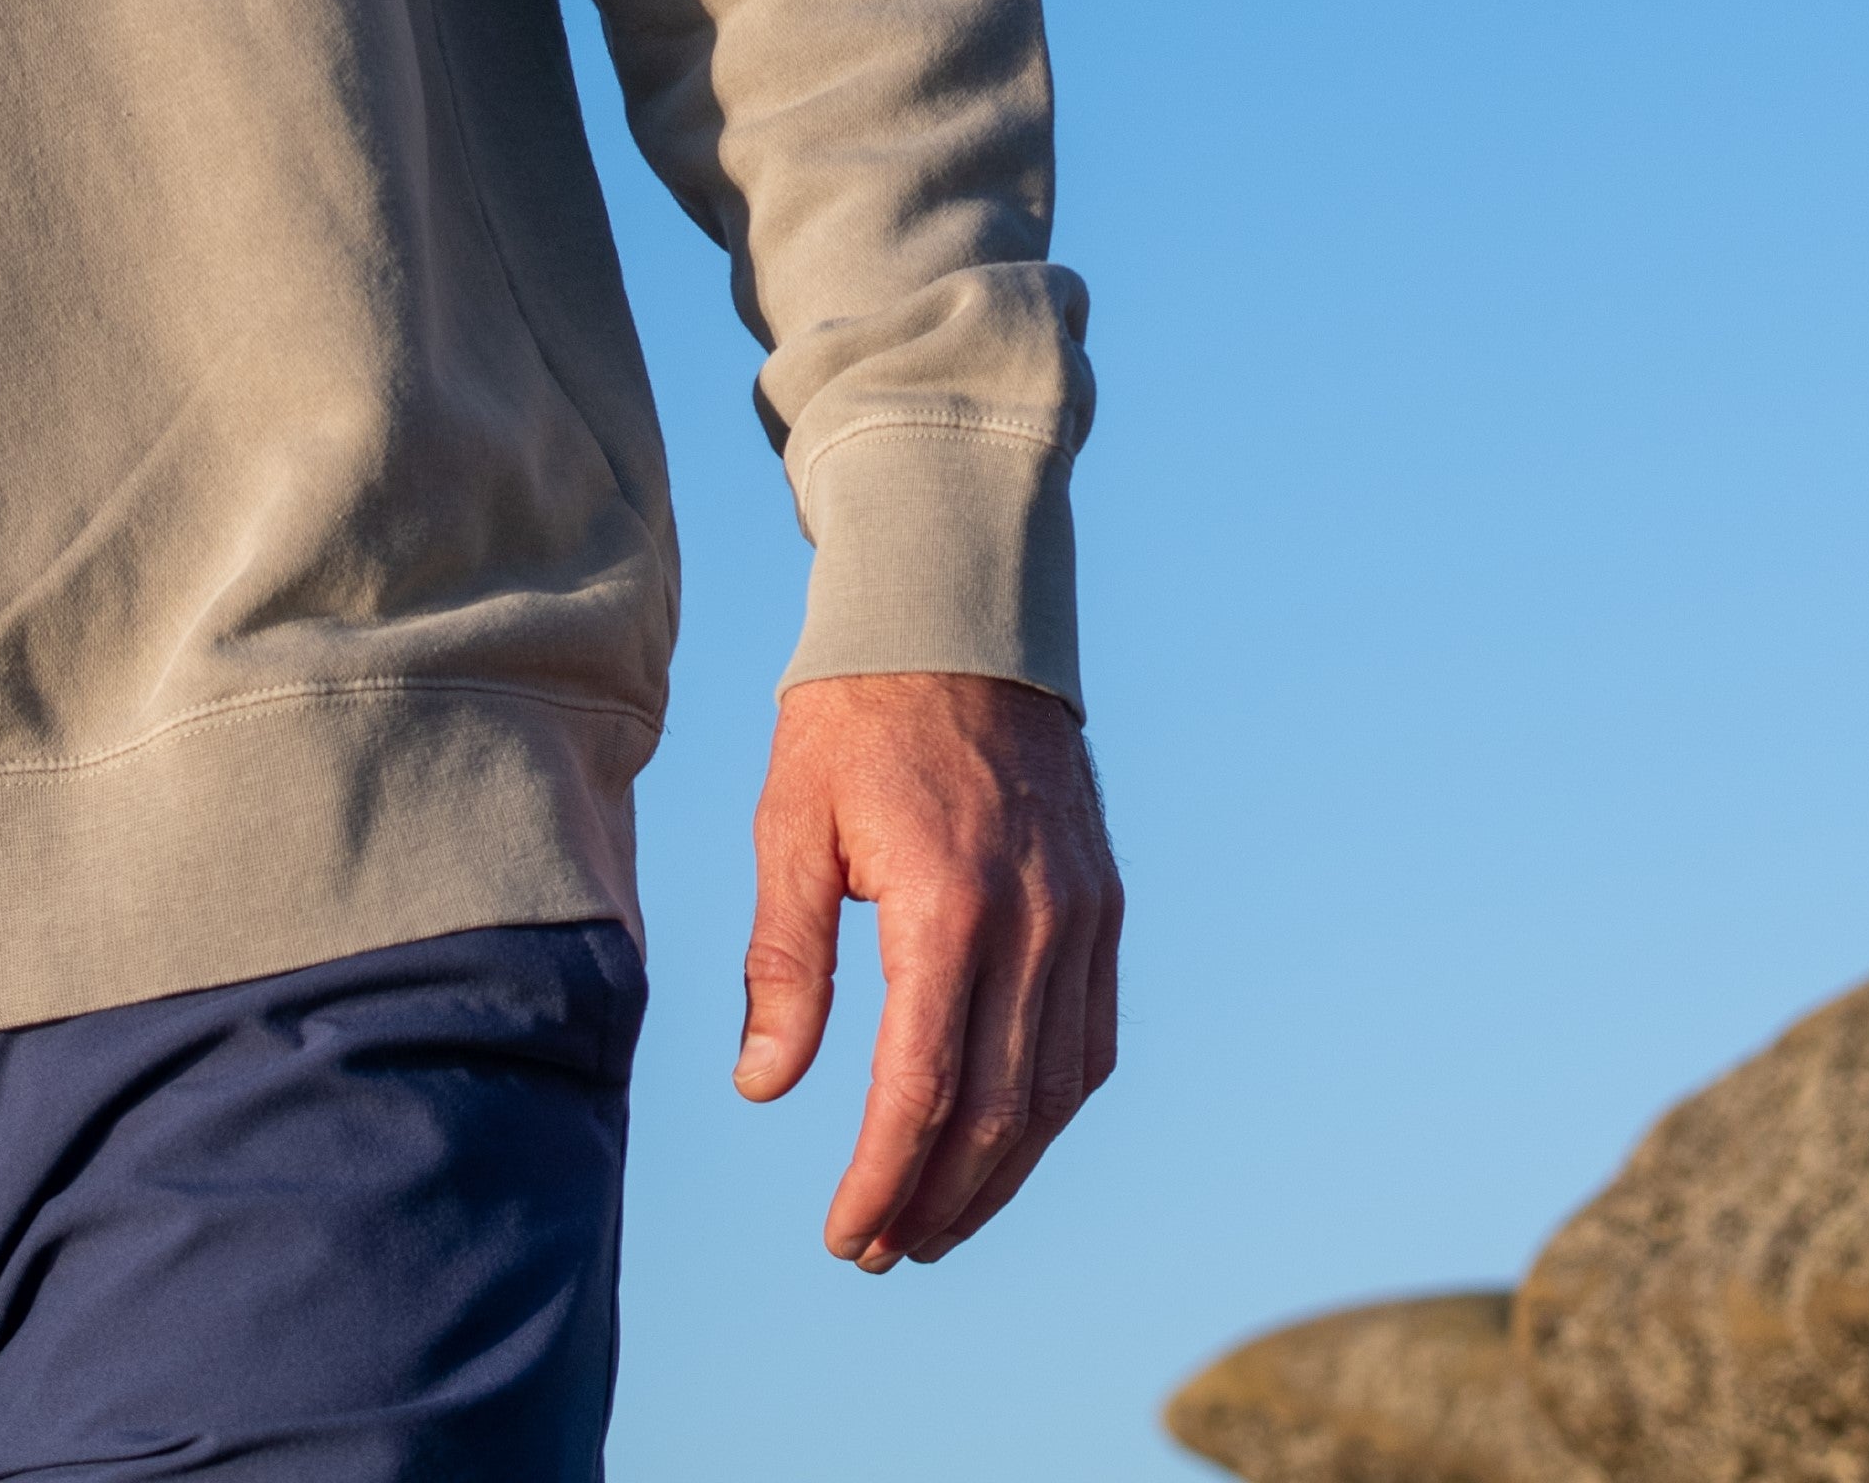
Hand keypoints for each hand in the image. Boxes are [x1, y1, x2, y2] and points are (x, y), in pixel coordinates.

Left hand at [735, 670, 1122, 1268]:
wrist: (957, 619)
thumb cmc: (854, 718)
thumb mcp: (791, 823)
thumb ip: (784, 960)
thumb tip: (765, 1085)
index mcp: (947, 902)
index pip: (922, 1088)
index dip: (882, 1180)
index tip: (844, 1237)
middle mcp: (1033, 920)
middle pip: (997, 1112)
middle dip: (935, 1199)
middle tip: (879, 1249)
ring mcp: (1083, 916)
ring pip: (1056, 1093)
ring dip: (997, 1177)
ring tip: (932, 1224)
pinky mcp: (1104, 908)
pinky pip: (1090, 1043)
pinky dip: (1050, 1112)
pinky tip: (1001, 1144)